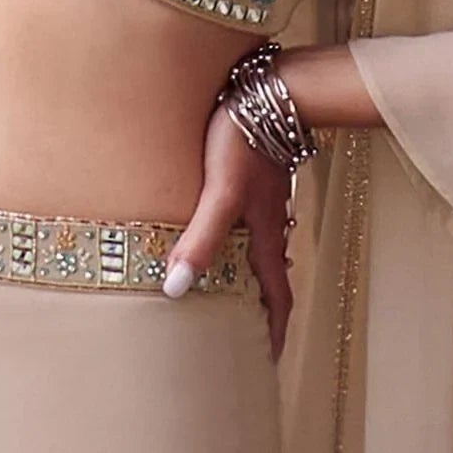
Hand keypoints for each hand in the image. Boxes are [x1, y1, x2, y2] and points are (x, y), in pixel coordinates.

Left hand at [165, 102, 294, 358]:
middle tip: (246, 344)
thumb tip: (176, 289)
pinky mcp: (251, 182)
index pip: (277, 298)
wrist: (266, 89)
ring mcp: (262, 204)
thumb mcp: (220, 193)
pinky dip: (238, 250)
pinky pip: (248, 229)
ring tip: (231, 303)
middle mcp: (268, 226)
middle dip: (261, 316)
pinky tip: (221, 244)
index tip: (267, 363)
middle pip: (268, 282)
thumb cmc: (242, 138)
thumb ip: (200, 239)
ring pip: (258, 256)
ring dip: (250, 283)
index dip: (274, 333)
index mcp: (265, 236)